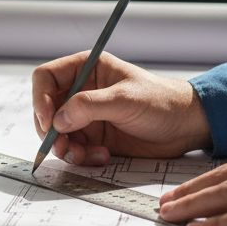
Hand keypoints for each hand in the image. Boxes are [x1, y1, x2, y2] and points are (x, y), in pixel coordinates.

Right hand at [31, 51, 210, 164]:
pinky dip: (81, 156)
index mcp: (86, 69)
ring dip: (66, 148)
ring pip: (57, 133)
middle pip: (46, 109)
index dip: (40, 99)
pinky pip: (73, 149)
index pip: (46, 78)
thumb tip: (58, 119)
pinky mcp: (94, 137)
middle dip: (51, 131)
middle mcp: (81, 91)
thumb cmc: (162, 101)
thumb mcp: (125, 99)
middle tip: (62, 146)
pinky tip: (102, 156)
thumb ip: (89, 106)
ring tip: (85, 156)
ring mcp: (86, 116)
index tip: (47, 121)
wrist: (186, 126)